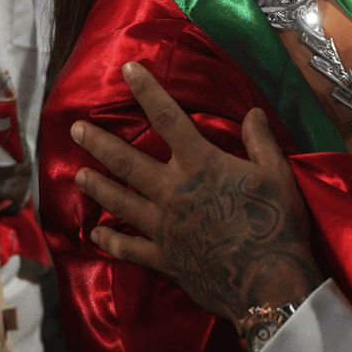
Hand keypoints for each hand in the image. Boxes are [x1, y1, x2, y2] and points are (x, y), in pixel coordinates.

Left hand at [71, 62, 322, 322]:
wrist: (269, 281)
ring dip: (96, 187)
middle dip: (99, 143)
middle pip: (126, 162)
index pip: (168, 118)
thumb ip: (260, 141)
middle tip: (75, 130)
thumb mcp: (276, 174)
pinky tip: (95, 234)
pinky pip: (128, 247)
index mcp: (200, 164)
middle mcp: (172, 191)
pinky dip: (109, 240)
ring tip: (77, 175)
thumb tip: (252, 112)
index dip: (147, 91)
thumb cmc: (276, 222)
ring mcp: (163, 226)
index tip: (128, 69)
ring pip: (119, 202)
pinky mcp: (163, 258)